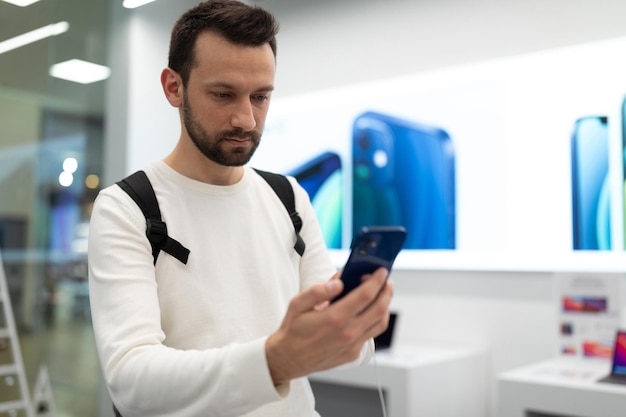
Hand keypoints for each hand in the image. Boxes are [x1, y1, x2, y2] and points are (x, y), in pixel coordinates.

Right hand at [265, 267, 392, 384]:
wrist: (289, 359)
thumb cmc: (293, 330)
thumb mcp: (297, 304)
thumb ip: (318, 291)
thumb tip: (338, 282)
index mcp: (334, 317)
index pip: (365, 295)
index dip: (376, 281)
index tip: (381, 271)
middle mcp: (347, 333)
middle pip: (379, 308)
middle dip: (386, 291)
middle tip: (386, 281)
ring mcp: (352, 345)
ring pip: (379, 323)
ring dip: (385, 306)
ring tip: (382, 294)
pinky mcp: (353, 353)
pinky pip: (370, 334)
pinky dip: (374, 320)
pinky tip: (368, 311)